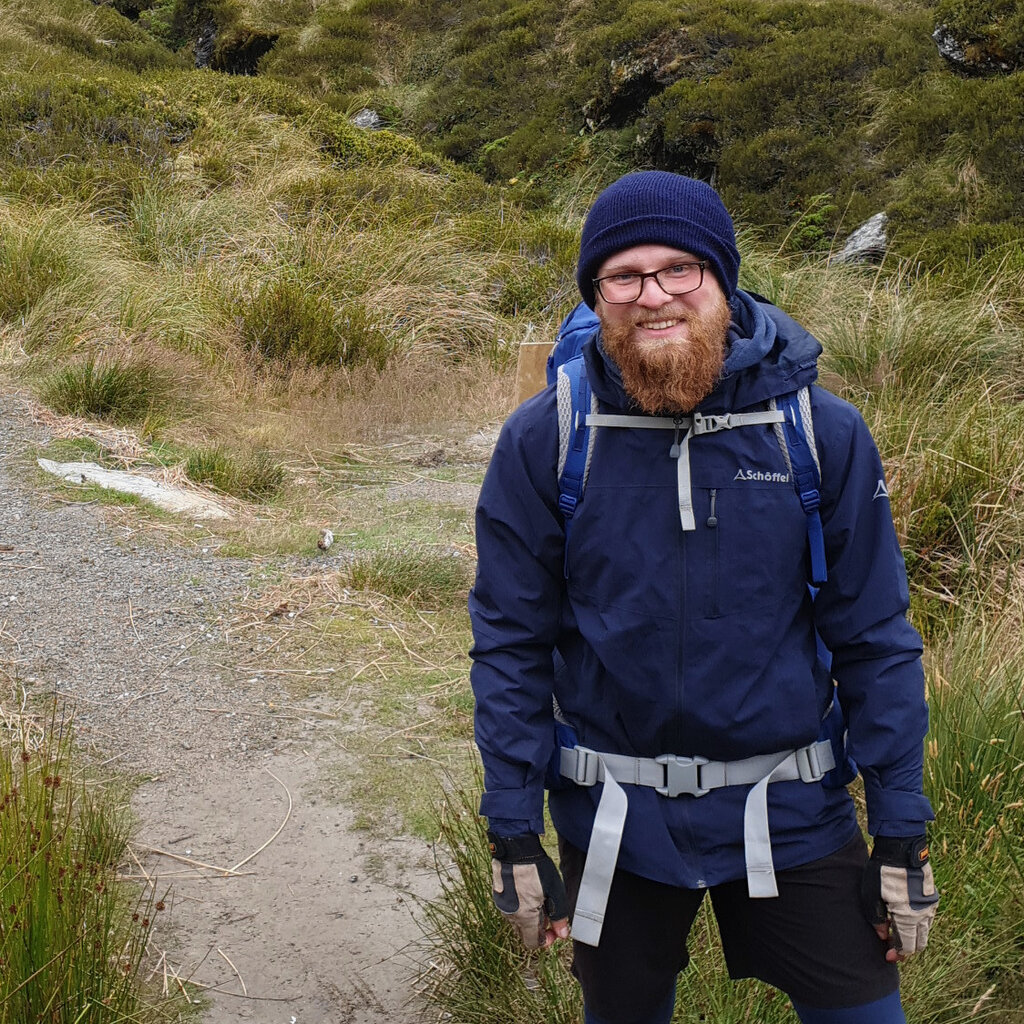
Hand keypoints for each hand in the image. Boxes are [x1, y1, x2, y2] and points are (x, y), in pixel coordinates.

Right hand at [487, 831, 569, 948]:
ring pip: (517, 921)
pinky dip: (520, 907)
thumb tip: (563, 934)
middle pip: (525, 933)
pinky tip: (528, 891)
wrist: (515, 848)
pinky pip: (511, 909)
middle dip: (538, 928)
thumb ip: (559, 916)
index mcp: (525, 917)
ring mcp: (502, 905)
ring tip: (538, 898)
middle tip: (548, 911)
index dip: (546, 941)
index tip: (553, 929)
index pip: (533, 943)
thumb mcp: (555, 892)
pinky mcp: (498, 895)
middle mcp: (510, 915)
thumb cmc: (536, 868)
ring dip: (529, 917)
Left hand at [861, 835, 938, 961]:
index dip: (897, 954)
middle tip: (892, 947)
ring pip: (925, 931)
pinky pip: (927, 919)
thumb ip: (876, 919)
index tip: (887, 955)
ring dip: (913, 936)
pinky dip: (918, 925)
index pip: (906, 946)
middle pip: (919, 943)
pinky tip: (905, 919)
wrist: (901, 848)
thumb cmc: (882, 871)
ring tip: (896, 932)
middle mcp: (923, 914)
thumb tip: (883, 936)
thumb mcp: (871, 895)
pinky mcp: (932, 897)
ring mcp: (930, 906)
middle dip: (906, 948)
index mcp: (908, 917)